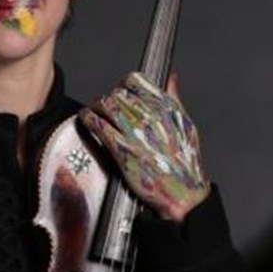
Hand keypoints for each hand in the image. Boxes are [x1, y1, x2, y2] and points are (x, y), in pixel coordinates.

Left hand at [78, 71, 209, 220]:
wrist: (183, 193)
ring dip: (95, 106)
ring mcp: (134, 132)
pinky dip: (88, 118)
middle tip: (104, 105)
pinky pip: (97, 124)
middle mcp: (149, 116)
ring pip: (105, 104)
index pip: (136, 80)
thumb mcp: (186, 125)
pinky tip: (86, 119)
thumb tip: (171, 79)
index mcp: (166, 108)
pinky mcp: (121, 149)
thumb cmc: (185, 163)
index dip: (124, 85)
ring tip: (93, 111)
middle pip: (117, 92)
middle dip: (108, 98)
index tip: (121, 91)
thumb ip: (175, 99)